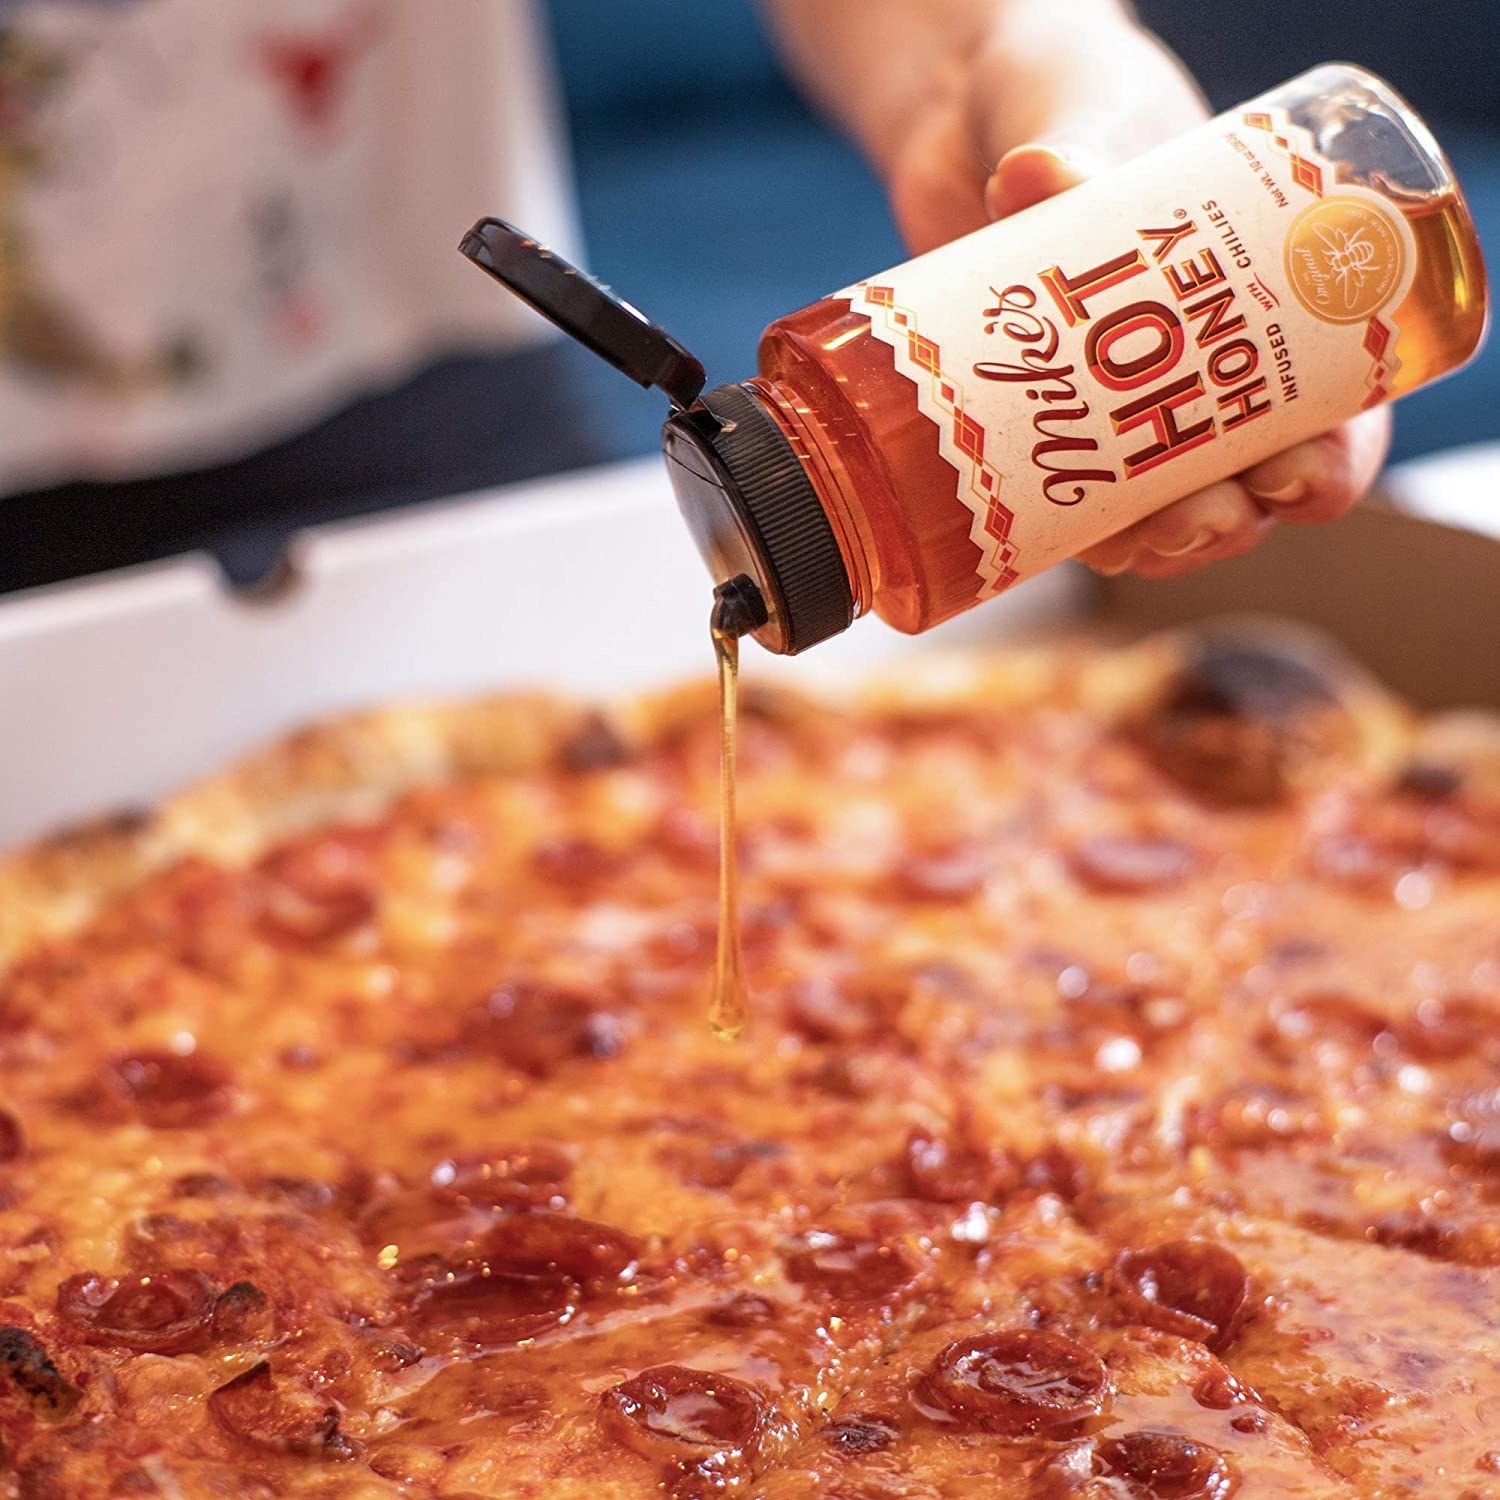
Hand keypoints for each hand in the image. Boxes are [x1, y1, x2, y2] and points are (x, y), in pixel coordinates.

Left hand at [880, 7, 1390, 578]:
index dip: (1327, 464)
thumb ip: (1076, 147)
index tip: (1294, 476)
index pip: (1333, 415)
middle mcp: (1208, 376)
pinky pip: (1074, 503)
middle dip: (1228, 522)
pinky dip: (1073, 529)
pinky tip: (1059, 542)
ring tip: (1123, 546)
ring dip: (1152, 545)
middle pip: (1245, 487)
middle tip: (1197, 520)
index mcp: (1272, 310)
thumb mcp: (1092, 118)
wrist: (972, 120)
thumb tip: (1031, 173)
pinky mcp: (1047, 421)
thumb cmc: (1077, 107)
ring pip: (1162, 512)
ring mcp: (1127, 406)